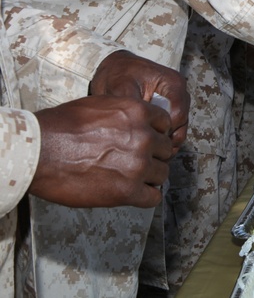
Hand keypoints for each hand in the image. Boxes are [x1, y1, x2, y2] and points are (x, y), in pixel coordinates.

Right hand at [31, 95, 173, 207]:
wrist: (38, 151)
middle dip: (153, 155)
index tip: (146, 141)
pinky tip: (132, 193)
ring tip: (130, 178)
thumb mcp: (101, 105)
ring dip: (149, 177)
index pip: (166, 125)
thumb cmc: (60, 127)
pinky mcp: (127, 191)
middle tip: (135, 161)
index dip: (155, 134)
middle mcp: (143, 137)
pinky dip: (145, 196)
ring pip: (162, 173)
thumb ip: (126, 114)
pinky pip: (153, 197)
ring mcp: (137, 165)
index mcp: (138, 113)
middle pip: (165, 150)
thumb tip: (138, 123)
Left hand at [90, 50, 189, 151]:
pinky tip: (146, 146)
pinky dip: (162, 138)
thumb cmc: (119, 73)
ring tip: (146, 154)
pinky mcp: (170, 109)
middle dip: (166, 140)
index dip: (163, 132)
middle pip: (181, 124)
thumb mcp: (120, 86)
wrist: (115, 67)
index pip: (178, 115)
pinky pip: (171, 128)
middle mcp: (180, 92)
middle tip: (147, 154)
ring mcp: (176, 102)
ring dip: (165, 142)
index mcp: (173, 83)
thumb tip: (135, 129)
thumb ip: (130, 106)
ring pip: (178, 129)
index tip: (144, 140)